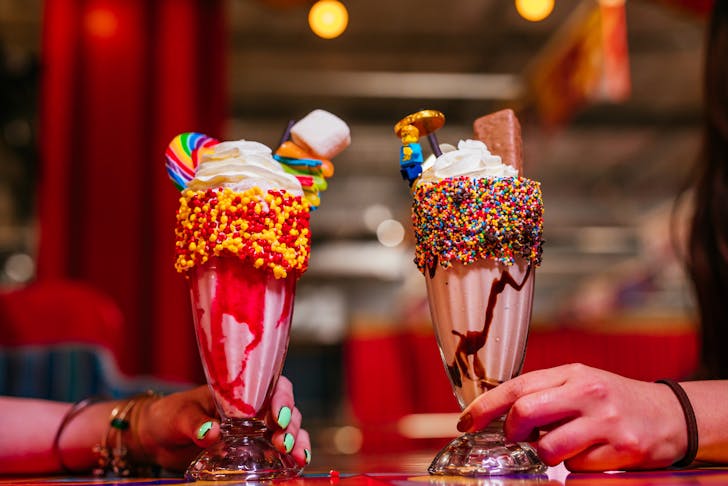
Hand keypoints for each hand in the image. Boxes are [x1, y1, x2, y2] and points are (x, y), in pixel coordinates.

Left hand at [132, 376, 309, 471]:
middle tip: (282, 441)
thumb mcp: (179, 415)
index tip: (277, 415)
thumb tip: (211, 432)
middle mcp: (254, 408)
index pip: (271, 385)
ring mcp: (257, 431)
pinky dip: (294, 455)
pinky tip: (298, 463)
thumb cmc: (170, 416)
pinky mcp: (254, 451)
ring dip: (297, 440)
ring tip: (295, 456)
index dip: (281, 397)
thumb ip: (195, 422)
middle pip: (287, 408)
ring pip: (290, 428)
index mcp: (240, 392)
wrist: (159, 439)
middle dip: (291, 423)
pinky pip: (281, 451)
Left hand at [457, 363, 686, 470]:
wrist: (670, 415)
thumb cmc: (613, 400)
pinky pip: (577, 468)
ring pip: (549, 448)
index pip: (516, 387)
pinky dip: (575, 466)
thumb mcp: (579, 383)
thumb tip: (499, 414)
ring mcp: (606, 421)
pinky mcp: (623, 449)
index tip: (465, 422)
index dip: (485, 407)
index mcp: (571, 373)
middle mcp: (587, 392)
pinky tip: (592, 453)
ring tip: (565, 445)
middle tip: (518, 439)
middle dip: (513, 433)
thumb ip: (543, 393)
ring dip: (547, 454)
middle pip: (526, 413)